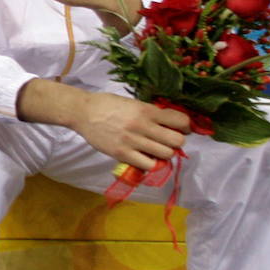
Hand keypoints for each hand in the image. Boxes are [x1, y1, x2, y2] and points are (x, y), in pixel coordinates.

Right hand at [70, 92, 189, 171]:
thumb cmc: (108, 105)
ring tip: (156, 151)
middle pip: (177, 140)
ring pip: (166, 154)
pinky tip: (145, 158)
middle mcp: (142, 125)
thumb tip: (171, 123)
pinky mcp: (122, 154)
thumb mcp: (133, 103)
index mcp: (147, 110)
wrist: (83, 112)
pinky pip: (149, 165)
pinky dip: (151, 163)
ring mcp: (133, 141)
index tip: (182, 129)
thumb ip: (151, 113)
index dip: (186, 126)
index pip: (180, 120)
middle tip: (168, 141)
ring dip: (165, 154)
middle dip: (176, 142)